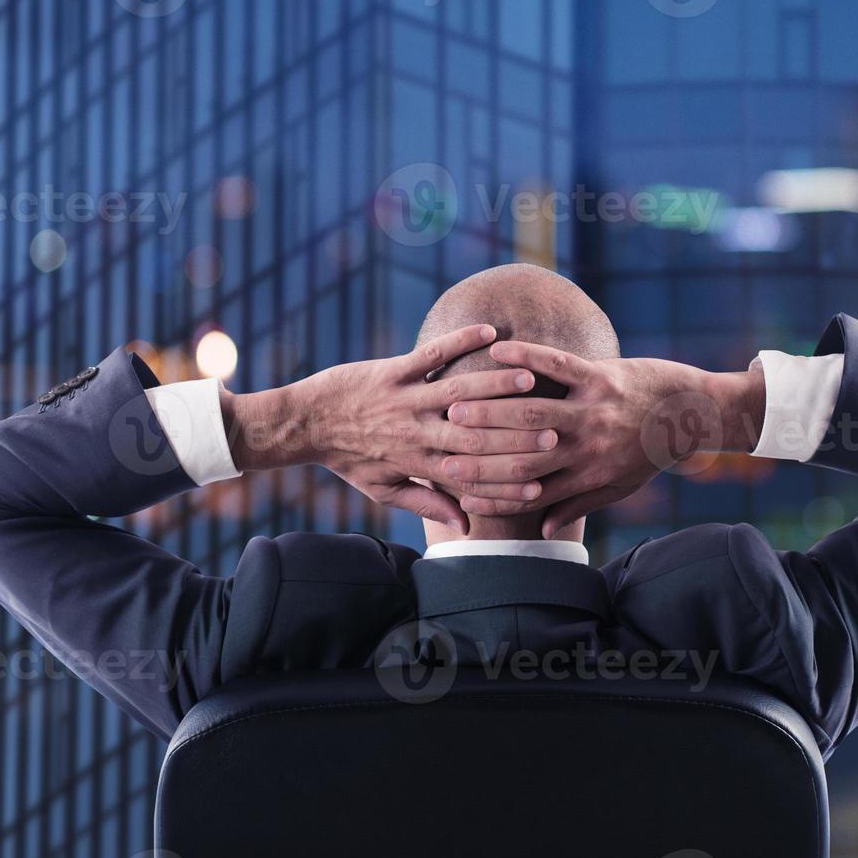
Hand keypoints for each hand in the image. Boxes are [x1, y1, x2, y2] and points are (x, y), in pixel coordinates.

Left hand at [225, 325, 554, 531]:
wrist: (303, 423)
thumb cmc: (348, 459)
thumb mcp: (385, 491)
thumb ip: (427, 506)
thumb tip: (466, 526)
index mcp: (417, 463)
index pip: (471, 471)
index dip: (508, 473)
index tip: (544, 473)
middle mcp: (415, 431)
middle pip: (473, 432)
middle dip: (513, 430)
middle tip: (554, 425)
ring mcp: (404, 398)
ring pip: (457, 390)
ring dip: (495, 383)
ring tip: (531, 377)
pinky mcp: (392, 370)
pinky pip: (431, 353)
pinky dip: (460, 341)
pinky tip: (489, 331)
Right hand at [442, 342, 764, 536]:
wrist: (694, 414)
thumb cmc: (651, 452)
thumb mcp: (618, 486)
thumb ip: (577, 503)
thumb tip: (540, 528)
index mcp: (588, 476)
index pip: (529, 489)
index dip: (490, 490)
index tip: (455, 486)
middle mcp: (588, 446)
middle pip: (523, 453)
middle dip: (480, 451)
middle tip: (442, 445)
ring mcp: (595, 409)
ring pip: (534, 412)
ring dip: (492, 409)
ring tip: (455, 405)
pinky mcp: (603, 376)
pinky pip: (559, 364)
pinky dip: (527, 357)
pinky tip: (497, 349)